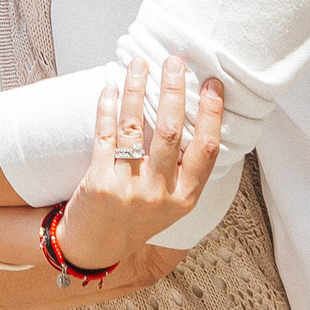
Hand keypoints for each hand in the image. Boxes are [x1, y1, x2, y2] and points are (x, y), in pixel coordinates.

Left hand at [53, 56, 224, 273]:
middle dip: (173, 91)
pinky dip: (108, 107)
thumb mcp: (171, 202)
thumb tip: (192, 115)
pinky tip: (111, 88)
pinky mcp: (99, 182)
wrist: (97, 248)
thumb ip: (182, 169)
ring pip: (135, 128)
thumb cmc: (137, 218)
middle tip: (174, 61)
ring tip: (139, 63)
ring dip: (137, 90)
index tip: (213, 84)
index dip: (212, 114)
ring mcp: (129, 188)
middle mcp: (160, 193)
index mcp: (185, 197)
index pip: (206, 149)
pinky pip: (105, 135)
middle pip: (170, 131)